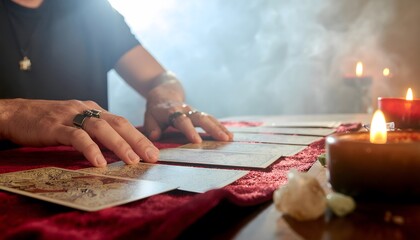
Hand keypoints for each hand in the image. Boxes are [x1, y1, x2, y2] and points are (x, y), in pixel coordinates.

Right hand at [0, 99, 158, 166]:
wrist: (16, 113)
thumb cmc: (48, 121)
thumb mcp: (76, 123)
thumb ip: (95, 132)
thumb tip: (117, 149)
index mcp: (94, 110)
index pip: (122, 122)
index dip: (139, 136)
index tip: (153, 151)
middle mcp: (86, 110)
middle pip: (118, 123)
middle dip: (138, 140)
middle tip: (152, 156)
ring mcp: (71, 116)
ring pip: (101, 128)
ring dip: (119, 145)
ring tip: (132, 160)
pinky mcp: (55, 126)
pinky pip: (76, 137)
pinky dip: (90, 149)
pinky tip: (100, 162)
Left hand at [143, 100, 232, 142]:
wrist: (165, 93)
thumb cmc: (156, 109)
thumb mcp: (149, 117)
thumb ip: (152, 127)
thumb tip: (155, 136)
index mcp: (172, 112)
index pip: (182, 121)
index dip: (190, 130)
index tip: (197, 141)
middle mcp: (186, 110)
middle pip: (201, 118)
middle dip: (213, 129)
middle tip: (224, 139)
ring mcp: (194, 111)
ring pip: (209, 118)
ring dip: (220, 128)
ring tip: (230, 138)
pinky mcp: (200, 114)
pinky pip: (211, 120)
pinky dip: (220, 127)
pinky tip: (229, 136)